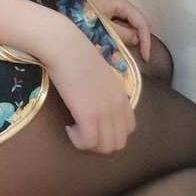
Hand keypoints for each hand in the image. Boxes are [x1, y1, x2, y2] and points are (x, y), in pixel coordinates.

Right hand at [43, 21, 136, 153]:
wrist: (67, 48)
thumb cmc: (79, 55)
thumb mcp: (102, 74)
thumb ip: (107, 90)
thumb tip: (98, 99)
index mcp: (122, 95)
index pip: (129, 128)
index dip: (112, 132)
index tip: (95, 124)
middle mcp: (118, 106)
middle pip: (119, 143)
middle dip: (101, 143)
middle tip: (83, 131)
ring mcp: (105, 112)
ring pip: (106, 147)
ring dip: (89, 144)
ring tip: (75, 129)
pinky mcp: (88, 115)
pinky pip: (88, 143)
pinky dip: (78, 141)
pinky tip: (69, 127)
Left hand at [86, 0, 151, 60]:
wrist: (58, 19)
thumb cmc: (81, 21)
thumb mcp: (104, 29)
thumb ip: (122, 34)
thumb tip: (136, 39)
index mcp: (121, 3)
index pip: (141, 21)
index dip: (146, 40)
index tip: (145, 57)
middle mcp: (118, 4)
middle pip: (137, 22)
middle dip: (140, 39)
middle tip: (140, 57)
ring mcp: (111, 9)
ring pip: (129, 25)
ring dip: (131, 40)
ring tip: (129, 55)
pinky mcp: (105, 16)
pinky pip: (119, 27)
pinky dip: (122, 37)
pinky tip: (119, 47)